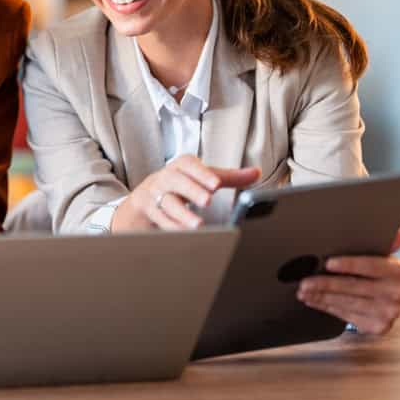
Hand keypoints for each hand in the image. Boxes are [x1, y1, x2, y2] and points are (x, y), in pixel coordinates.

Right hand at [111, 155, 260, 232]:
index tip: (216, 184)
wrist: (143, 200)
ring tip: (198, 225)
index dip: (202, 173)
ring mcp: (153, 194)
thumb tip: (256, 172)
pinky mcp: (145, 210)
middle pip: (175, 180)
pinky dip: (171, 227)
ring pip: (166, 203)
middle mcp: (165, 178)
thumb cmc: (180, 187)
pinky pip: (158, 220)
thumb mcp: (202, 179)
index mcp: (181, 167)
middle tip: (207, 200)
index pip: (188, 164)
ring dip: (181, 215)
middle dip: (191, 190)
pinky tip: (184, 235)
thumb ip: (229, 177)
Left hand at [297, 229, 399, 335]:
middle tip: (305, 282)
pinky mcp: (378, 326)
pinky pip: (346, 315)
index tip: (328, 263)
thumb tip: (397, 233)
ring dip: (321, 297)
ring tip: (303, 291)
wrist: (385, 298)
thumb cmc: (375, 272)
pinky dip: (326, 307)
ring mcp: (389, 312)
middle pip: (355, 287)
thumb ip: (383, 242)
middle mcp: (397, 293)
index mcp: (399, 271)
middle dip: (326, 284)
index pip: (372, 265)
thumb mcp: (379, 255)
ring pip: (347, 303)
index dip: (349, 264)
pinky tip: (313, 300)